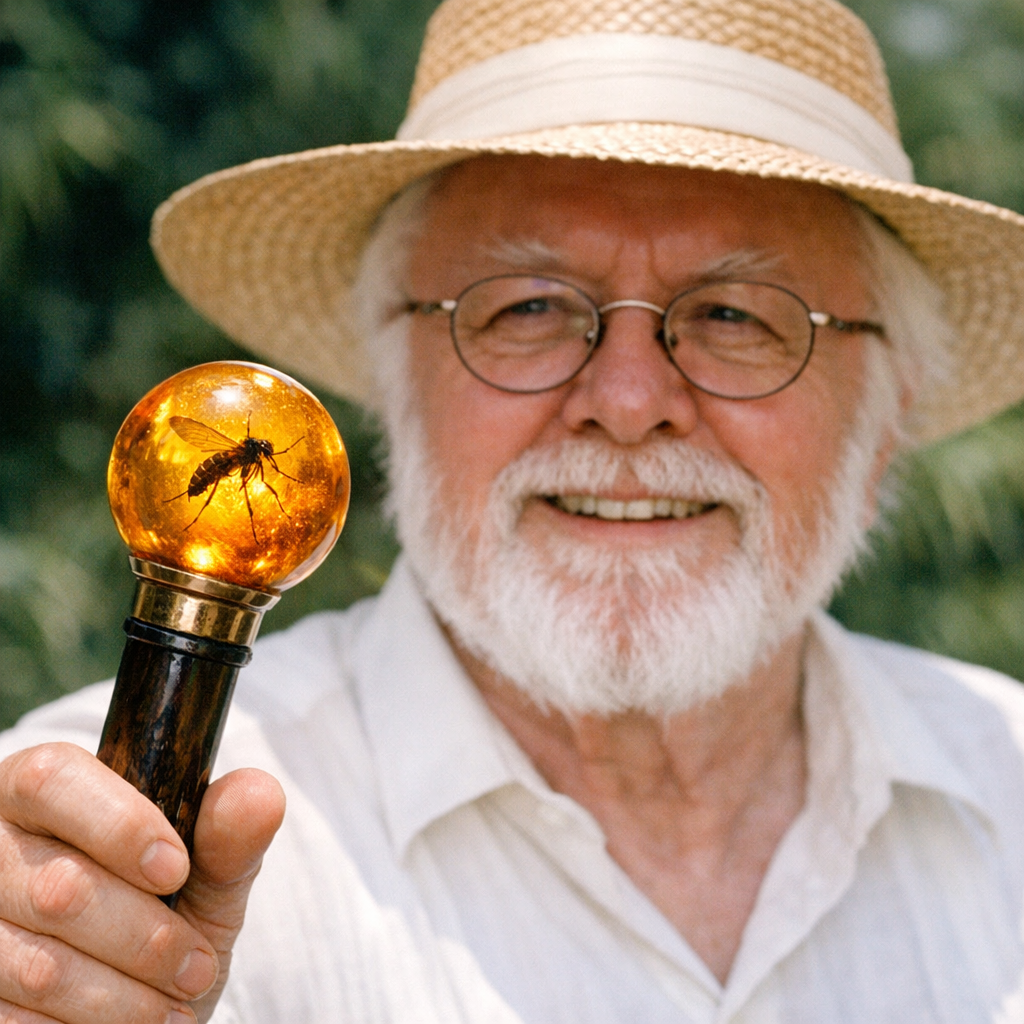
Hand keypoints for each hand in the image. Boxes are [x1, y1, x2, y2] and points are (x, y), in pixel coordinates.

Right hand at [0, 742, 284, 1022]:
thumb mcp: (203, 875)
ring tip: (177, 1001)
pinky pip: (17, 1021)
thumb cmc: (165, 911)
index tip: (177, 870)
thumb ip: (227, 834)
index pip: (54, 779)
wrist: (130, 1002)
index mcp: (39, 790)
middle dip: (146, 936)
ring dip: (125, 996)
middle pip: (59, 884)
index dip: (118, 825)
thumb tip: (261, 793)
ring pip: (42, 966)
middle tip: (197, 966)